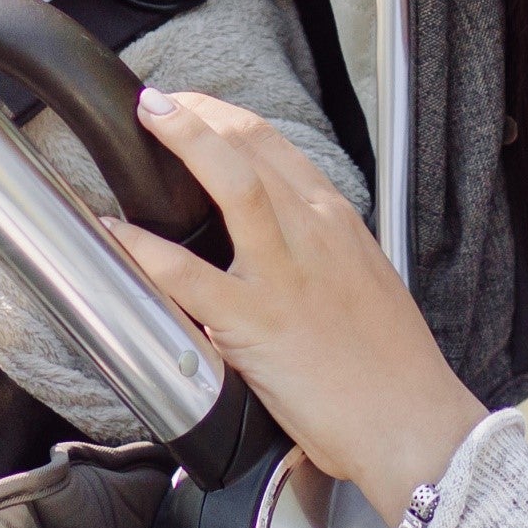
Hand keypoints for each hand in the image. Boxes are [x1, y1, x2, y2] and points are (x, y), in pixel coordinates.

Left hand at [106, 88, 486, 510]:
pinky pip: (188, 275)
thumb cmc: (392, 367)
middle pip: (249, 143)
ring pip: (232, 182)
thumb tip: (278, 242)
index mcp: (336, 220)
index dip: (223, 115)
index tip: (191, 108)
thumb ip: (318, 252)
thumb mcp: (362, 282)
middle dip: (195, 112)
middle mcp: (313, 232)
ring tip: (144, 119)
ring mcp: (284, 273)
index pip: (273, 143)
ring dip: (183, 141)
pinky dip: (143, 248)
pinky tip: (113, 231)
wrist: (413, 423)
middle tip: (155, 104)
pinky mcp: (257, 323)